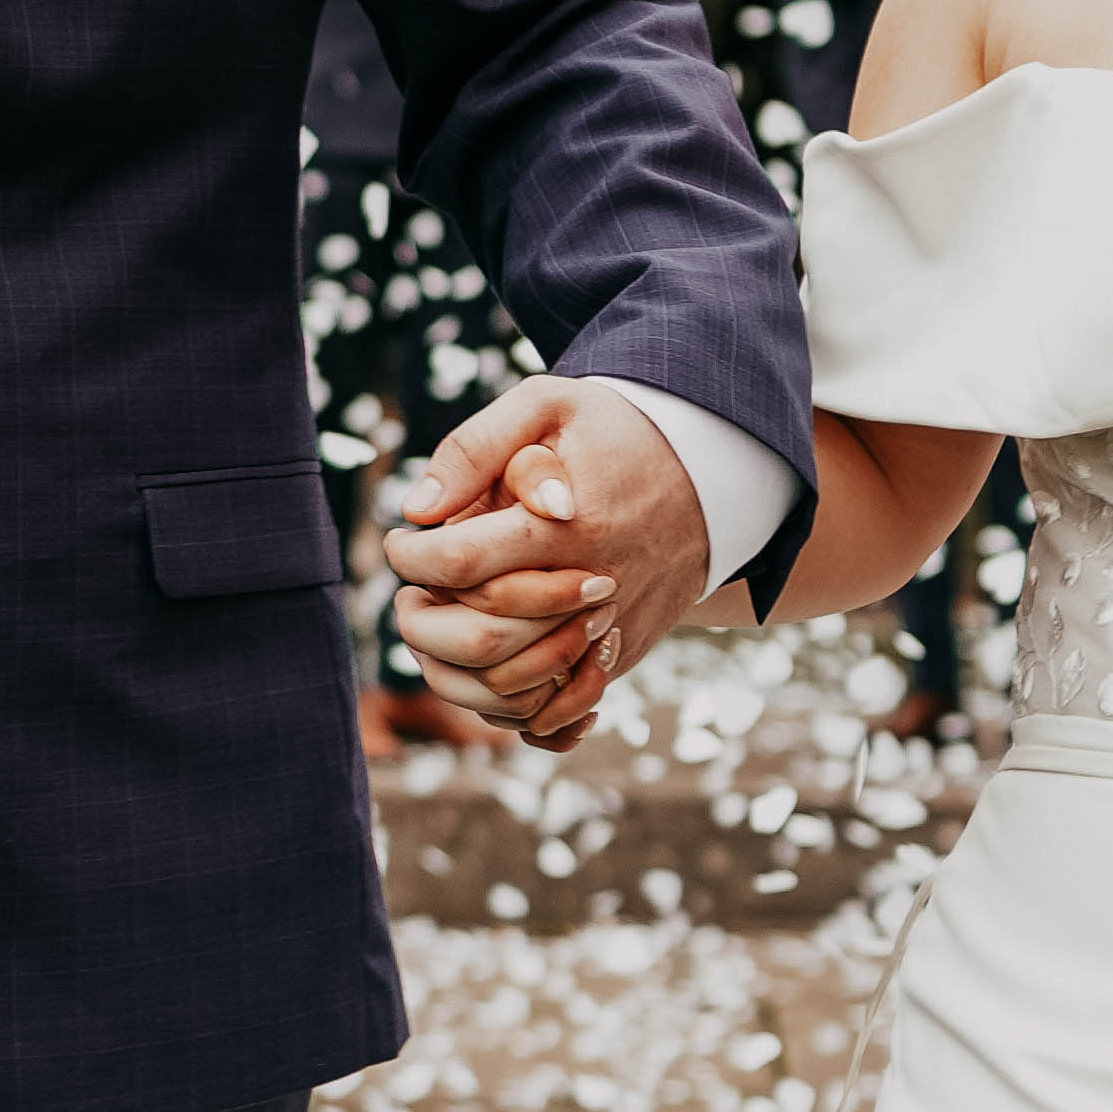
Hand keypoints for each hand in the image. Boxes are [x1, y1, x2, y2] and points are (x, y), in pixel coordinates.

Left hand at [376, 373, 720, 750]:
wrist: (712, 475)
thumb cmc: (616, 432)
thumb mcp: (546, 405)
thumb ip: (475, 448)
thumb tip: (418, 508)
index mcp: (568, 522)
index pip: (460, 562)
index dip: (411, 557)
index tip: (400, 542)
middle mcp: (592, 586)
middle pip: (480, 636)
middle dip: (420, 619)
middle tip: (409, 590)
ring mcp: (610, 629)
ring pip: (511, 685)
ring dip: (453, 664)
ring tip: (438, 621)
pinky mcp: (620, 655)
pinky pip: (553, 706)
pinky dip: (506, 698)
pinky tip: (478, 661)